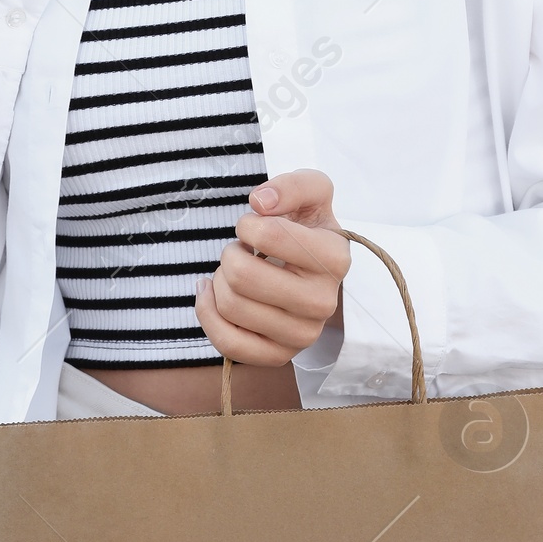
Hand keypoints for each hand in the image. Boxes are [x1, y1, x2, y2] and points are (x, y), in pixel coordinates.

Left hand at [195, 171, 349, 368]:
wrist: (316, 275)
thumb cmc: (308, 230)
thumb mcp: (312, 193)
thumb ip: (292, 185)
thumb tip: (261, 202)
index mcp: (334, 259)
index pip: (266, 234)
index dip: (247, 225)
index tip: (255, 227)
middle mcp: (324, 302)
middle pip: (240, 275)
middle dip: (230, 255)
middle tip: (242, 252)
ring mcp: (303, 335)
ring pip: (230, 305)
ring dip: (220, 281)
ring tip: (236, 273)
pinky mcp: (279, 356)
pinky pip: (227, 343)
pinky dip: (208, 313)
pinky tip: (212, 294)